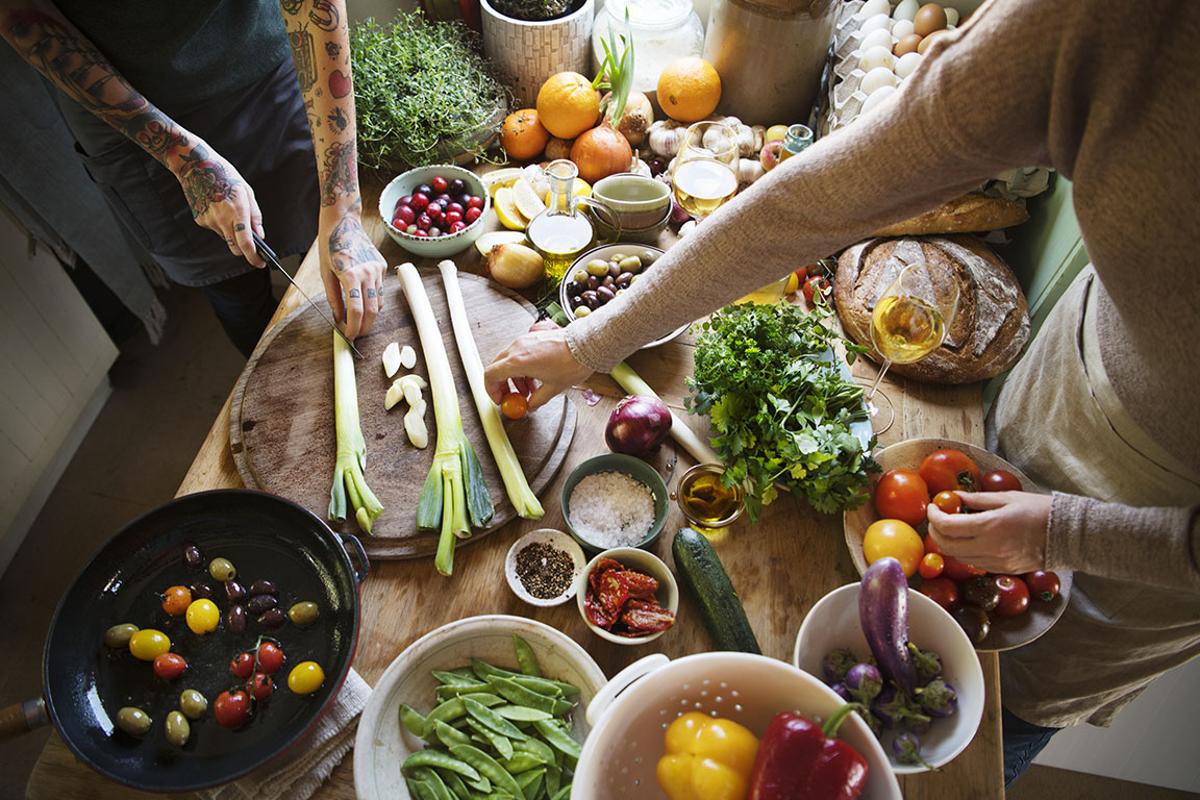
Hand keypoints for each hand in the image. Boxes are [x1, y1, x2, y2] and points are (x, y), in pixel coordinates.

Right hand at [173, 142, 264, 267]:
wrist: (195, 166)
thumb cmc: (225, 175)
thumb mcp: (246, 191)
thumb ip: (255, 215)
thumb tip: (260, 235)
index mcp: (238, 212)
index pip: (246, 244)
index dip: (254, 257)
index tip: (260, 263)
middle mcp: (223, 220)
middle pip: (235, 248)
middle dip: (244, 250)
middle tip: (251, 244)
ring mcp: (209, 221)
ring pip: (225, 237)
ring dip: (231, 232)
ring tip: (230, 211)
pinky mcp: (200, 220)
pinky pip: (215, 229)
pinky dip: (220, 224)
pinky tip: (217, 207)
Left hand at [319, 210, 386, 338]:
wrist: (343, 222)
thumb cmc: (330, 245)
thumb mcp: (325, 273)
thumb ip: (333, 298)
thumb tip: (338, 318)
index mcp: (351, 275)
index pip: (356, 310)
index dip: (353, 327)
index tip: (349, 336)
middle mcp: (368, 273)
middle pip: (372, 311)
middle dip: (365, 327)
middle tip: (356, 334)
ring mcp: (378, 270)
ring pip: (378, 302)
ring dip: (369, 314)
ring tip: (358, 319)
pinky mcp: (382, 266)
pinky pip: (379, 290)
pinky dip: (372, 299)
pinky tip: (362, 297)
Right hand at [483, 328, 592, 410]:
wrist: (586, 344)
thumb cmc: (572, 362)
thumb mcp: (553, 388)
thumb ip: (537, 400)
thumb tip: (531, 405)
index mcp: (518, 361)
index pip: (490, 375)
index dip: (491, 390)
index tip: (500, 399)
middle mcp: (517, 348)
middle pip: (497, 367)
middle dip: (503, 385)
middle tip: (512, 396)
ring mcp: (524, 340)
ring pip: (508, 361)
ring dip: (514, 377)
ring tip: (529, 389)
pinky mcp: (532, 338)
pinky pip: (519, 353)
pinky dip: (521, 367)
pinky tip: (535, 376)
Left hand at [927, 491, 1050, 573]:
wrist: (1067, 535)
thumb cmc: (1040, 510)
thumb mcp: (1007, 498)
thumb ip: (977, 500)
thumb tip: (954, 497)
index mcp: (990, 527)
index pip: (948, 526)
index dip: (934, 516)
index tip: (933, 507)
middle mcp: (989, 548)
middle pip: (946, 546)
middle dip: (936, 531)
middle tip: (937, 518)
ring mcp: (995, 562)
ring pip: (957, 557)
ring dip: (948, 542)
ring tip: (952, 527)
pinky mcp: (1001, 570)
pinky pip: (973, 563)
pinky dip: (963, 551)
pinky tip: (969, 538)